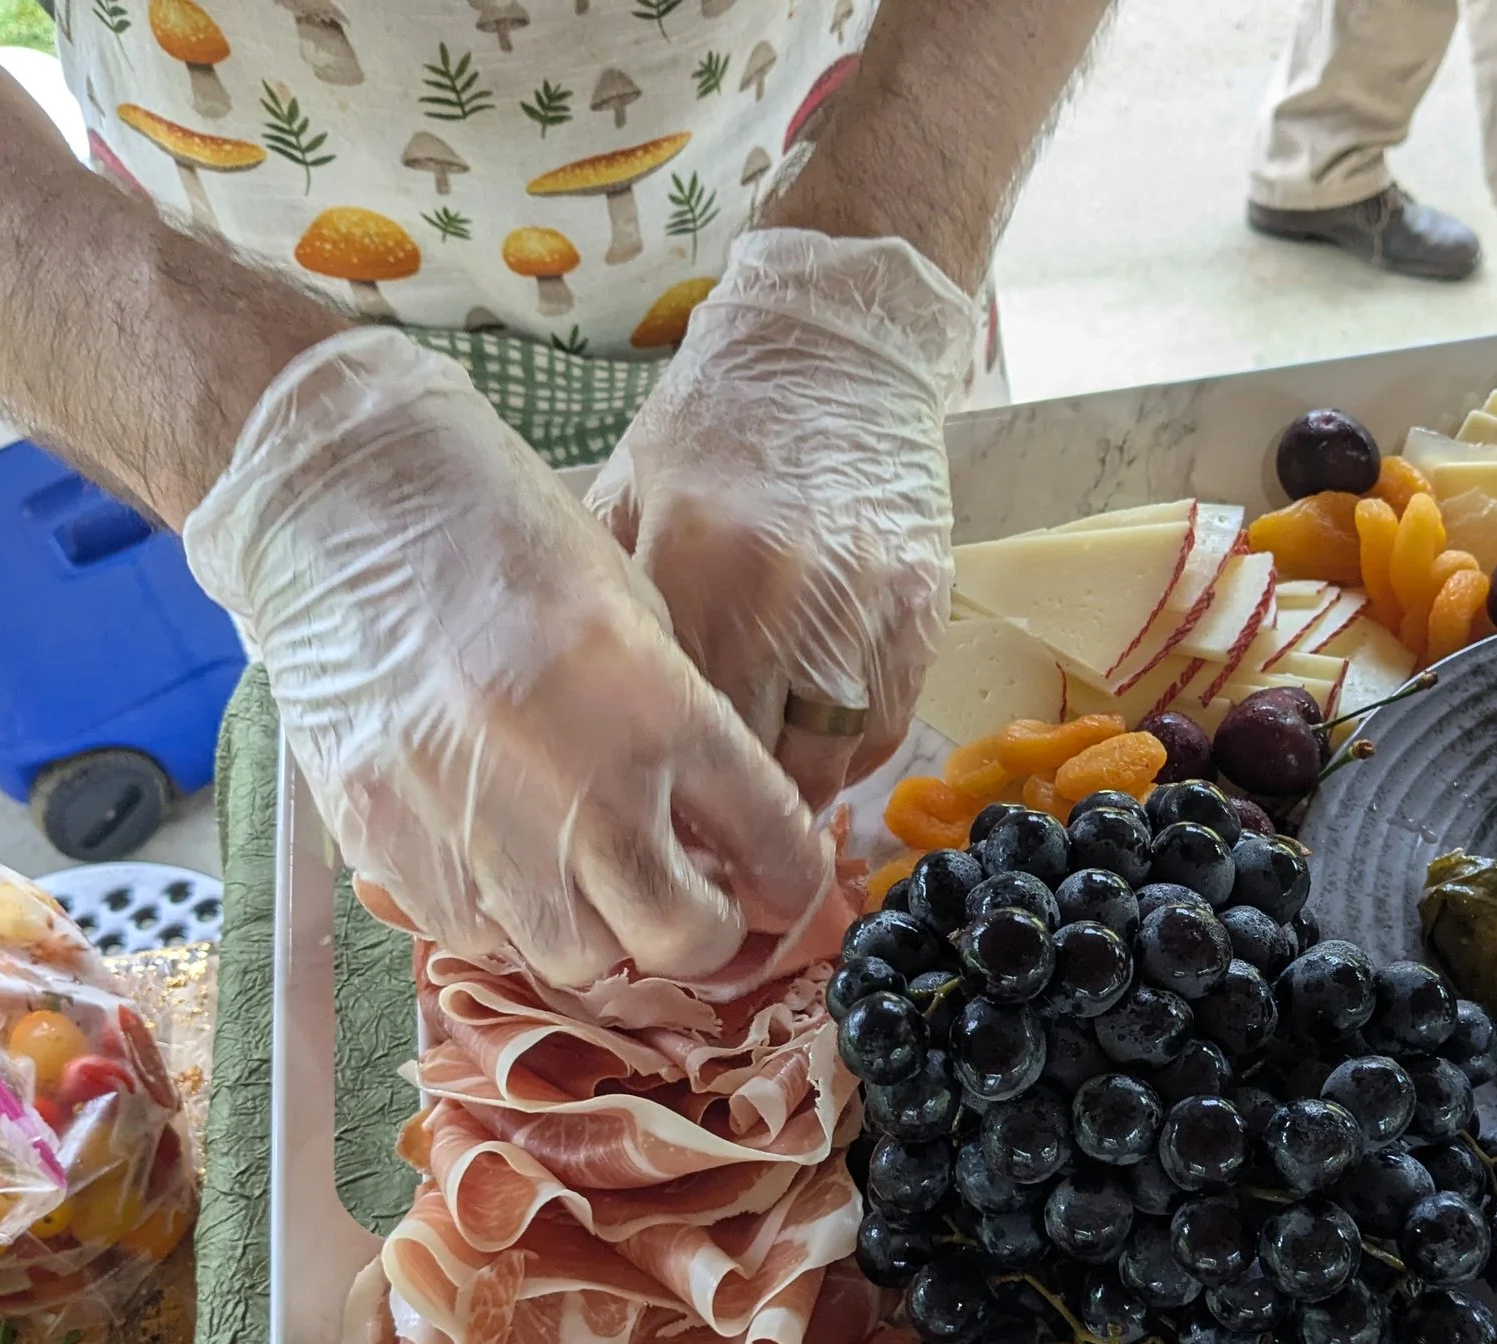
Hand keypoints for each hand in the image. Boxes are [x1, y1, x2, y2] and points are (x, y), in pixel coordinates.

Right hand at [183, 328, 830, 985]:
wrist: (343, 507)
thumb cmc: (504, 537)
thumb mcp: (635, 609)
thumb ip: (686, 725)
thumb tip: (726, 833)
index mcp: (656, 707)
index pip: (771, 848)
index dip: (790, 887)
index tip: (781, 891)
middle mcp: (575, 782)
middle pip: (678, 939)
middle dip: (704, 936)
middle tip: (696, 905)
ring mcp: (475, 825)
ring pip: (574, 959)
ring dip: (601, 935)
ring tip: (593, 885)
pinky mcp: (388, 844)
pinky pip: (474, 933)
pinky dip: (506, 919)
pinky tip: (507, 863)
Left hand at [589, 229, 977, 808]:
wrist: (834, 352)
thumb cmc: (712, 430)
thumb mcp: (628, 494)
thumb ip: (610, 602)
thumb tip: (578, 724)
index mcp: (688, 560)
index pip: (667, 721)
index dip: (652, 786)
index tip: (637, 823)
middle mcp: (778, 590)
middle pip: (746, 756)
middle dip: (719, 807)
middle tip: (693, 838)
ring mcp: (860, 603)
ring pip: (824, 758)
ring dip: (788, 794)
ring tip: (754, 808)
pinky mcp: (919, 607)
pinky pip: (884, 727)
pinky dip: (848, 759)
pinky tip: (813, 756)